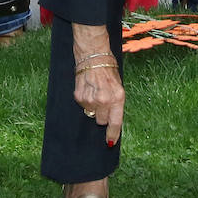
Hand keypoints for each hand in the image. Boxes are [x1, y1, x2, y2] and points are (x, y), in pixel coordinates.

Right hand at [71, 23, 123, 145]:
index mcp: (118, 97)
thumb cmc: (108, 67)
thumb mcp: (118, 84)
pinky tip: (88, 88)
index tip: (110, 142)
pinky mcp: (79, 97)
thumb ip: (116, 101)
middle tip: (103, 101)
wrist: (93, 54)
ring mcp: (91, 99)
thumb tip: (112, 118)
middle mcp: (105, 100)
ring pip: (91, 114)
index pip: (115, 123)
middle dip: (103, 115)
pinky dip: (85, 100)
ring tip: (95, 91)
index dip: (112, 134)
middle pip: (102, 121)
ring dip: (93, 107)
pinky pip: (83, 105)